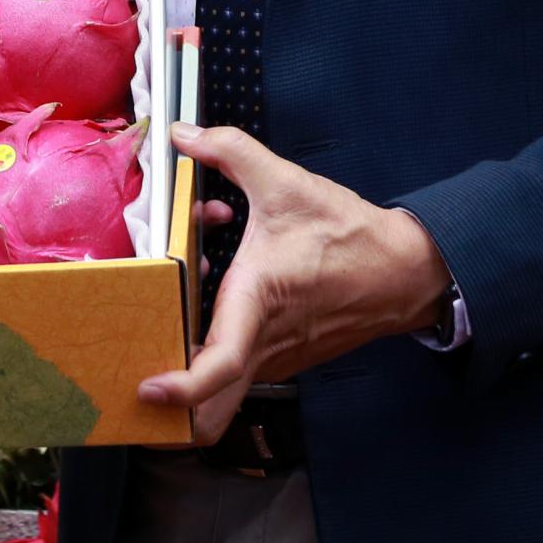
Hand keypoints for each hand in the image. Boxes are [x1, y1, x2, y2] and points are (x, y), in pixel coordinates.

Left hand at [137, 122, 455, 445]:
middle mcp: (264, 340)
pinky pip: (240, 359)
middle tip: (136, 369)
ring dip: (193, 343)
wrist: (406, 272)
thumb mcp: (287, 183)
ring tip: (190, 286)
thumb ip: (230, 151)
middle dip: (169, 404)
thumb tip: (186, 135)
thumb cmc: (352, 237)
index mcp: (257, 302)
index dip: (181, 388)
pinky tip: (222, 280)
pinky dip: (218, 331)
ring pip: (221, 382)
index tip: (150, 388)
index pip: (218, 366)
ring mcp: (276, 355)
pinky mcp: (284, 355)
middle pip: (211, 407)